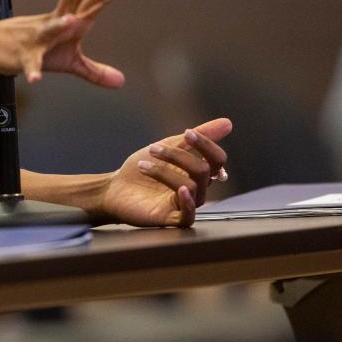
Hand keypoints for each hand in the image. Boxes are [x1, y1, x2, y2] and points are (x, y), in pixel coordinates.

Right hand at [0, 0, 145, 86]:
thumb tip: (121, 81)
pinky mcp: (24, 56)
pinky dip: (33, 70)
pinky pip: (30, 63)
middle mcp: (55, 23)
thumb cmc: (32, 49)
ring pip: (51, 28)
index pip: (96, 1)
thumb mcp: (68, 63)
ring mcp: (38, 38)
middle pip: (75, 2)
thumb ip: (94, 70)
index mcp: (70, 21)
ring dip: (61, 25)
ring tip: (74, 22)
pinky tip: (36, 79)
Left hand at [93, 118, 231, 226]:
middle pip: (203, 170)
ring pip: (191, 186)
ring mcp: (184, 205)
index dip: (206, 145)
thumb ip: (196, 136)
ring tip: (142, 166)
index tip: (187, 133)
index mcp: (196, 172)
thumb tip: (227, 123)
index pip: (217, 160)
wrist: (114, 187)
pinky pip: (189, 217)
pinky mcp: (171, 219)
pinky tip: (180, 190)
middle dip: (177, 155)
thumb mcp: (167, 146)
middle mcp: (195, 189)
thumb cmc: (141, 167)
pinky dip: (187, 203)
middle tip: (153, 149)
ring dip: (163, 171)